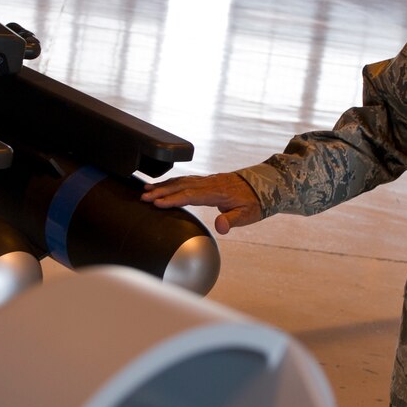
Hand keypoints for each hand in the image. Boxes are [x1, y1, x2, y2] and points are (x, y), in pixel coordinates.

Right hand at [141, 172, 262, 234]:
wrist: (263, 185)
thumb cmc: (254, 202)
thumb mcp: (248, 215)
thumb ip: (233, 220)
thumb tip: (220, 226)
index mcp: (217, 192)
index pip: (191, 195)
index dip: (174, 199)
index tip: (158, 203)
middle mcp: (209, 183)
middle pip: (182, 186)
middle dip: (161, 191)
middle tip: (143, 197)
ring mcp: (207, 180)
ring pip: (181, 181)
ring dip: (163, 186)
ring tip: (146, 190)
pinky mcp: (206, 181)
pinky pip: (185, 180)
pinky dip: (171, 182)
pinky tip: (161, 186)